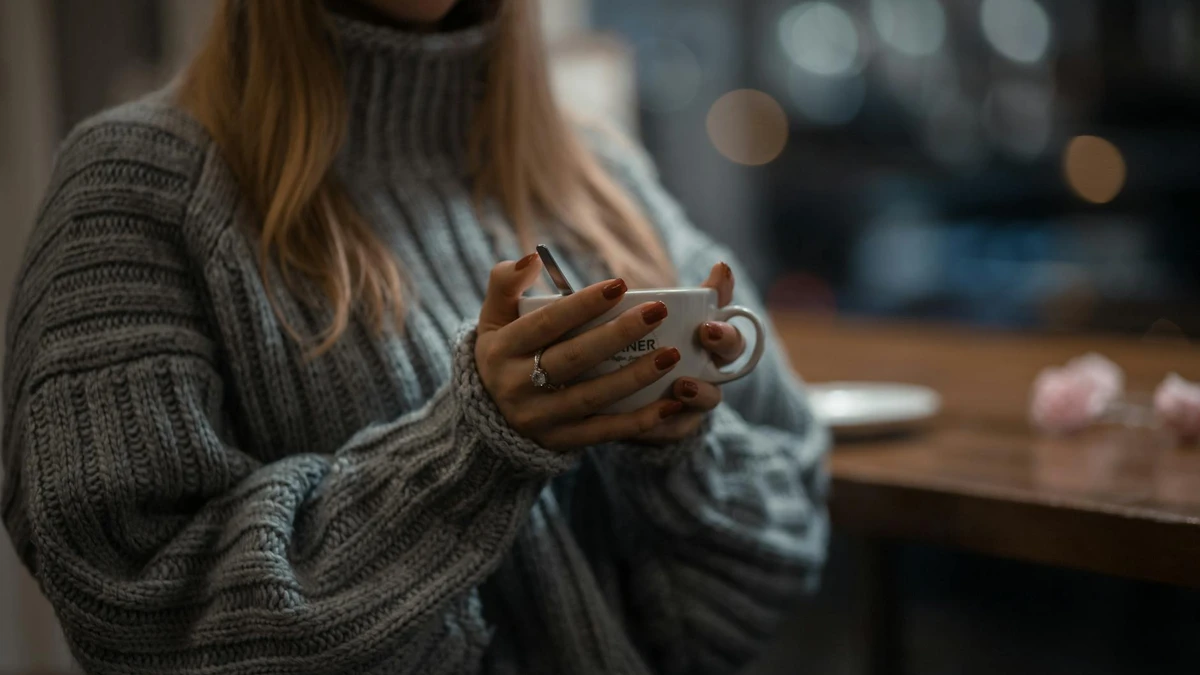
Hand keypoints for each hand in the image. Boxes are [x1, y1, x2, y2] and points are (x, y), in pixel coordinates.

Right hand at [474, 254, 686, 450]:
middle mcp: (517, 386)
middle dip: (618, 334)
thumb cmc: (504, 351)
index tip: (620, 284)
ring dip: (635, 376)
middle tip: (657, 312)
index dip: (583, 304)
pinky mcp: (561, 441)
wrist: (489, 414)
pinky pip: (604, 432)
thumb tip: (531, 258)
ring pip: (592, 397)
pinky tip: (671, 404)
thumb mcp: (492, 318)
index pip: (547, 323)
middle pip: (574, 358)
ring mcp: (540, 418)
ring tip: (671, 354)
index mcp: (502, 350)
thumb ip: (504, 283)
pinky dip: (640, 421)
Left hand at [636, 262, 743, 443]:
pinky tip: (657, 417)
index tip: (716, 288)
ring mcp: (698, 399)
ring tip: (682, 385)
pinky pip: (679, 427)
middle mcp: (711, 367)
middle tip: (705, 332)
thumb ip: (680, 294)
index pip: (730, 320)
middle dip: (723, 341)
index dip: (728, 308)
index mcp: (709, 338)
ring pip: (712, 397)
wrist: (619, 395)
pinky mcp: (677, 426)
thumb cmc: (646, 344)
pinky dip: (670, 422)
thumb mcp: (654, 315)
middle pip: (732, 355)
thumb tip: (718, 264)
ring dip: (701, 391)